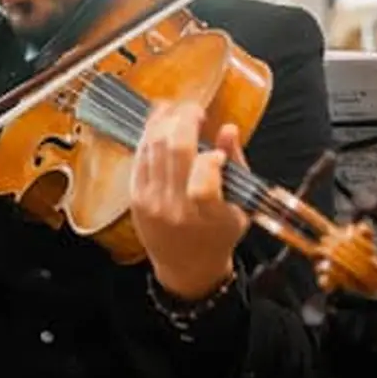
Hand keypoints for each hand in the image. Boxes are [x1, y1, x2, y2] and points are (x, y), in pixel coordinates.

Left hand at [130, 102, 250, 301]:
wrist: (186, 267)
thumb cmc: (218, 236)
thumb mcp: (240, 208)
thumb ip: (237, 166)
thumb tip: (229, 128)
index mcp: (209, 217)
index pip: (204, 184)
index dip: (212, 158)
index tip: (217, 153)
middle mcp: (176, 209)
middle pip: (175, 151)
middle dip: (186, 119)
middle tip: (196, 110)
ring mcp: (152, 202)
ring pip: (154, 147)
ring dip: (165, 121)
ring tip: (178, 110)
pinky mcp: (135, 197)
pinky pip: (140, 156)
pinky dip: (149, 134)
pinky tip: (160, 122)